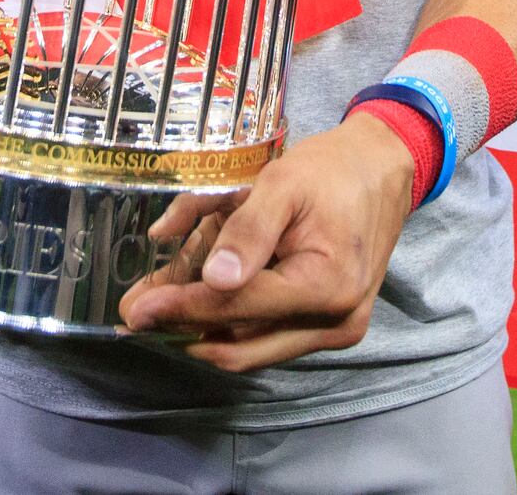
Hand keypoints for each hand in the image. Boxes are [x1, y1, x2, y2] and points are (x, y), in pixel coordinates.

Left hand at [119, 113, 415, 370]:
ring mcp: (336, 331)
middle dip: (182, 327)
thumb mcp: (284, 183)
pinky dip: (230, 323)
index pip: (240, 308)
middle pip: (242, 343)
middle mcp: (335, 322)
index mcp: (328, 285)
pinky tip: (198, 301)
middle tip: (132, 314)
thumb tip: (213, 280)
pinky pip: (269, 337)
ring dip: (201, 329)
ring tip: (157, 305)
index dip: (183, 308)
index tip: (134, 309)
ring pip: (251, 347)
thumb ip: (247, 230)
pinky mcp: (330, 327)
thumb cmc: (332, 170)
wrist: (384, 170)